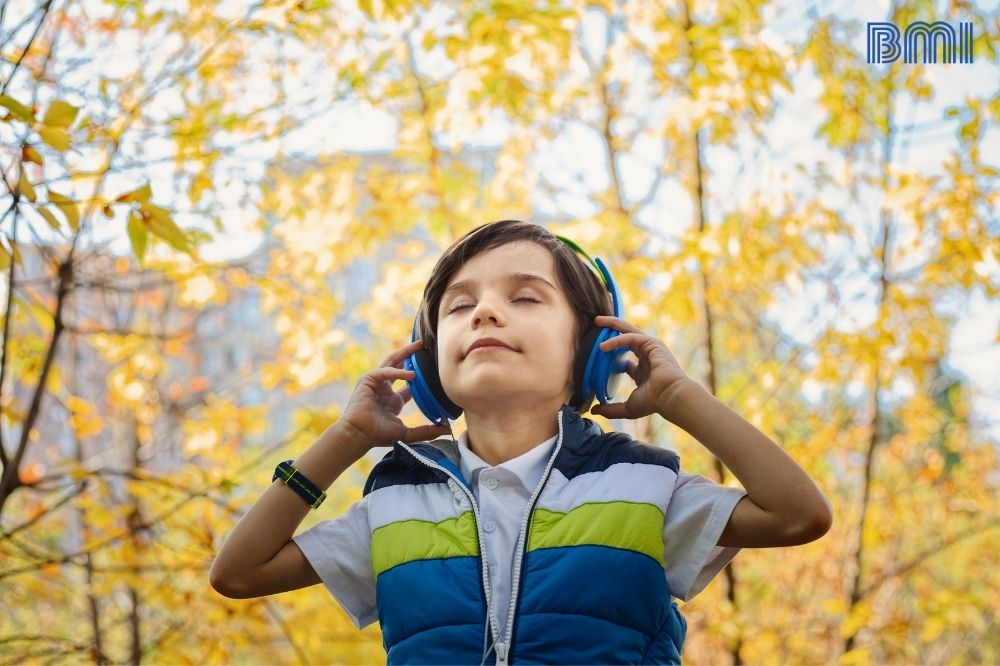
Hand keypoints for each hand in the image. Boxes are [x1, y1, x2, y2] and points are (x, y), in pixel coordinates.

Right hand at [338, 339, 452, 449]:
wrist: (359, 435)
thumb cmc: (378, 435)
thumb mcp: (407, 432)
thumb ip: (426, 431)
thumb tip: (447, 430)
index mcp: (393, 400)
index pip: (410, 384)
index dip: (421, 376)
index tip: (435, 370)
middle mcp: (385, 389)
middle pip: (400, 366)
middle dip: (412, 356)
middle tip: (427, 347)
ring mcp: (376, 383)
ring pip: (392, 362)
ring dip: (405, 353)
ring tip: (419, 346)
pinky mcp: (368, 379)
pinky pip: (385, 371)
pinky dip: (397, 371)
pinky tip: (411, 374)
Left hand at [587, 315, 690, 420]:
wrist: (670, 397)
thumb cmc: (654, 402)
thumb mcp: (628, 407)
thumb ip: (611, 409)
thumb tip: (594, 410)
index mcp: (643, 371)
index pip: (626, 359)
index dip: (612, 354)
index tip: (597, 352)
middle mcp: (647, 357)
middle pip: (627, 338)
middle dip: (612, 330)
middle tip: (596, 324)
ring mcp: (651, 348)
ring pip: (629, 330)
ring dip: (613, 324)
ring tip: (597, 322)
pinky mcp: (652, 343)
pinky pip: (630, 337)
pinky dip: (616, 339)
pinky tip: (603, 346)